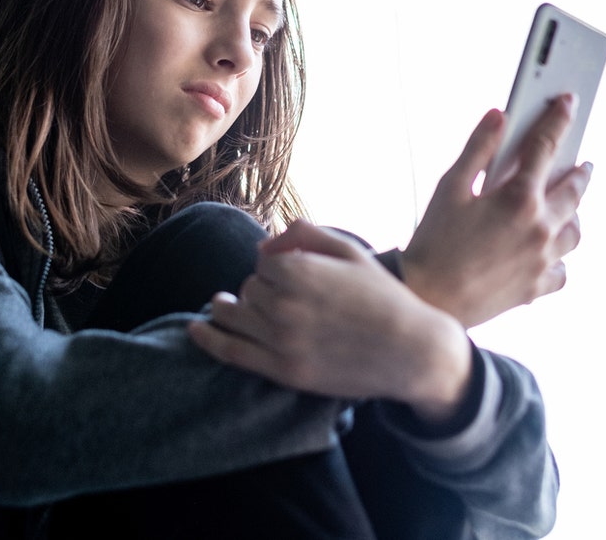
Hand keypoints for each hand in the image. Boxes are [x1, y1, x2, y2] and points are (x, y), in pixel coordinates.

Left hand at [189, 220, 472, 423]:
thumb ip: (305, 235)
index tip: (290, 273)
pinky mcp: (284, 371)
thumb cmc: (384, 297)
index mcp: (299, 270)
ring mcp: (281, 340)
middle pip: (248, 289)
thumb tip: (265, 244)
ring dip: (231, 308)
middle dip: (260, 289)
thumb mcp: (351, 251)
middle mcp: (284, 305)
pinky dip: (208, 339)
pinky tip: (195, 329)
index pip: (261, 262)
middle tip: (281, 295)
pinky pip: (231, 352)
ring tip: (227, 305)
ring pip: (235, 316)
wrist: (411, 350)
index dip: (275, 266)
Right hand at [402, 95, 592, 327]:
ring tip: (568, 206)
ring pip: (574, 231)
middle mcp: (539, 228)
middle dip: (579, 171)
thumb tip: (499, 116)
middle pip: (574, 190)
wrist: (427, 298)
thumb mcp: (449, 187)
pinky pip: (562, 270)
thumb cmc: (432, 242)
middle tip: (582, 163)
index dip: (558, 120)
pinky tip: (549, 251)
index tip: (568, 104)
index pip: (547, 147)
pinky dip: (559, 258)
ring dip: (574, 214)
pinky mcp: (536, 287)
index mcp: (518, 198)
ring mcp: (541, 260)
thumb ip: (478, 148)